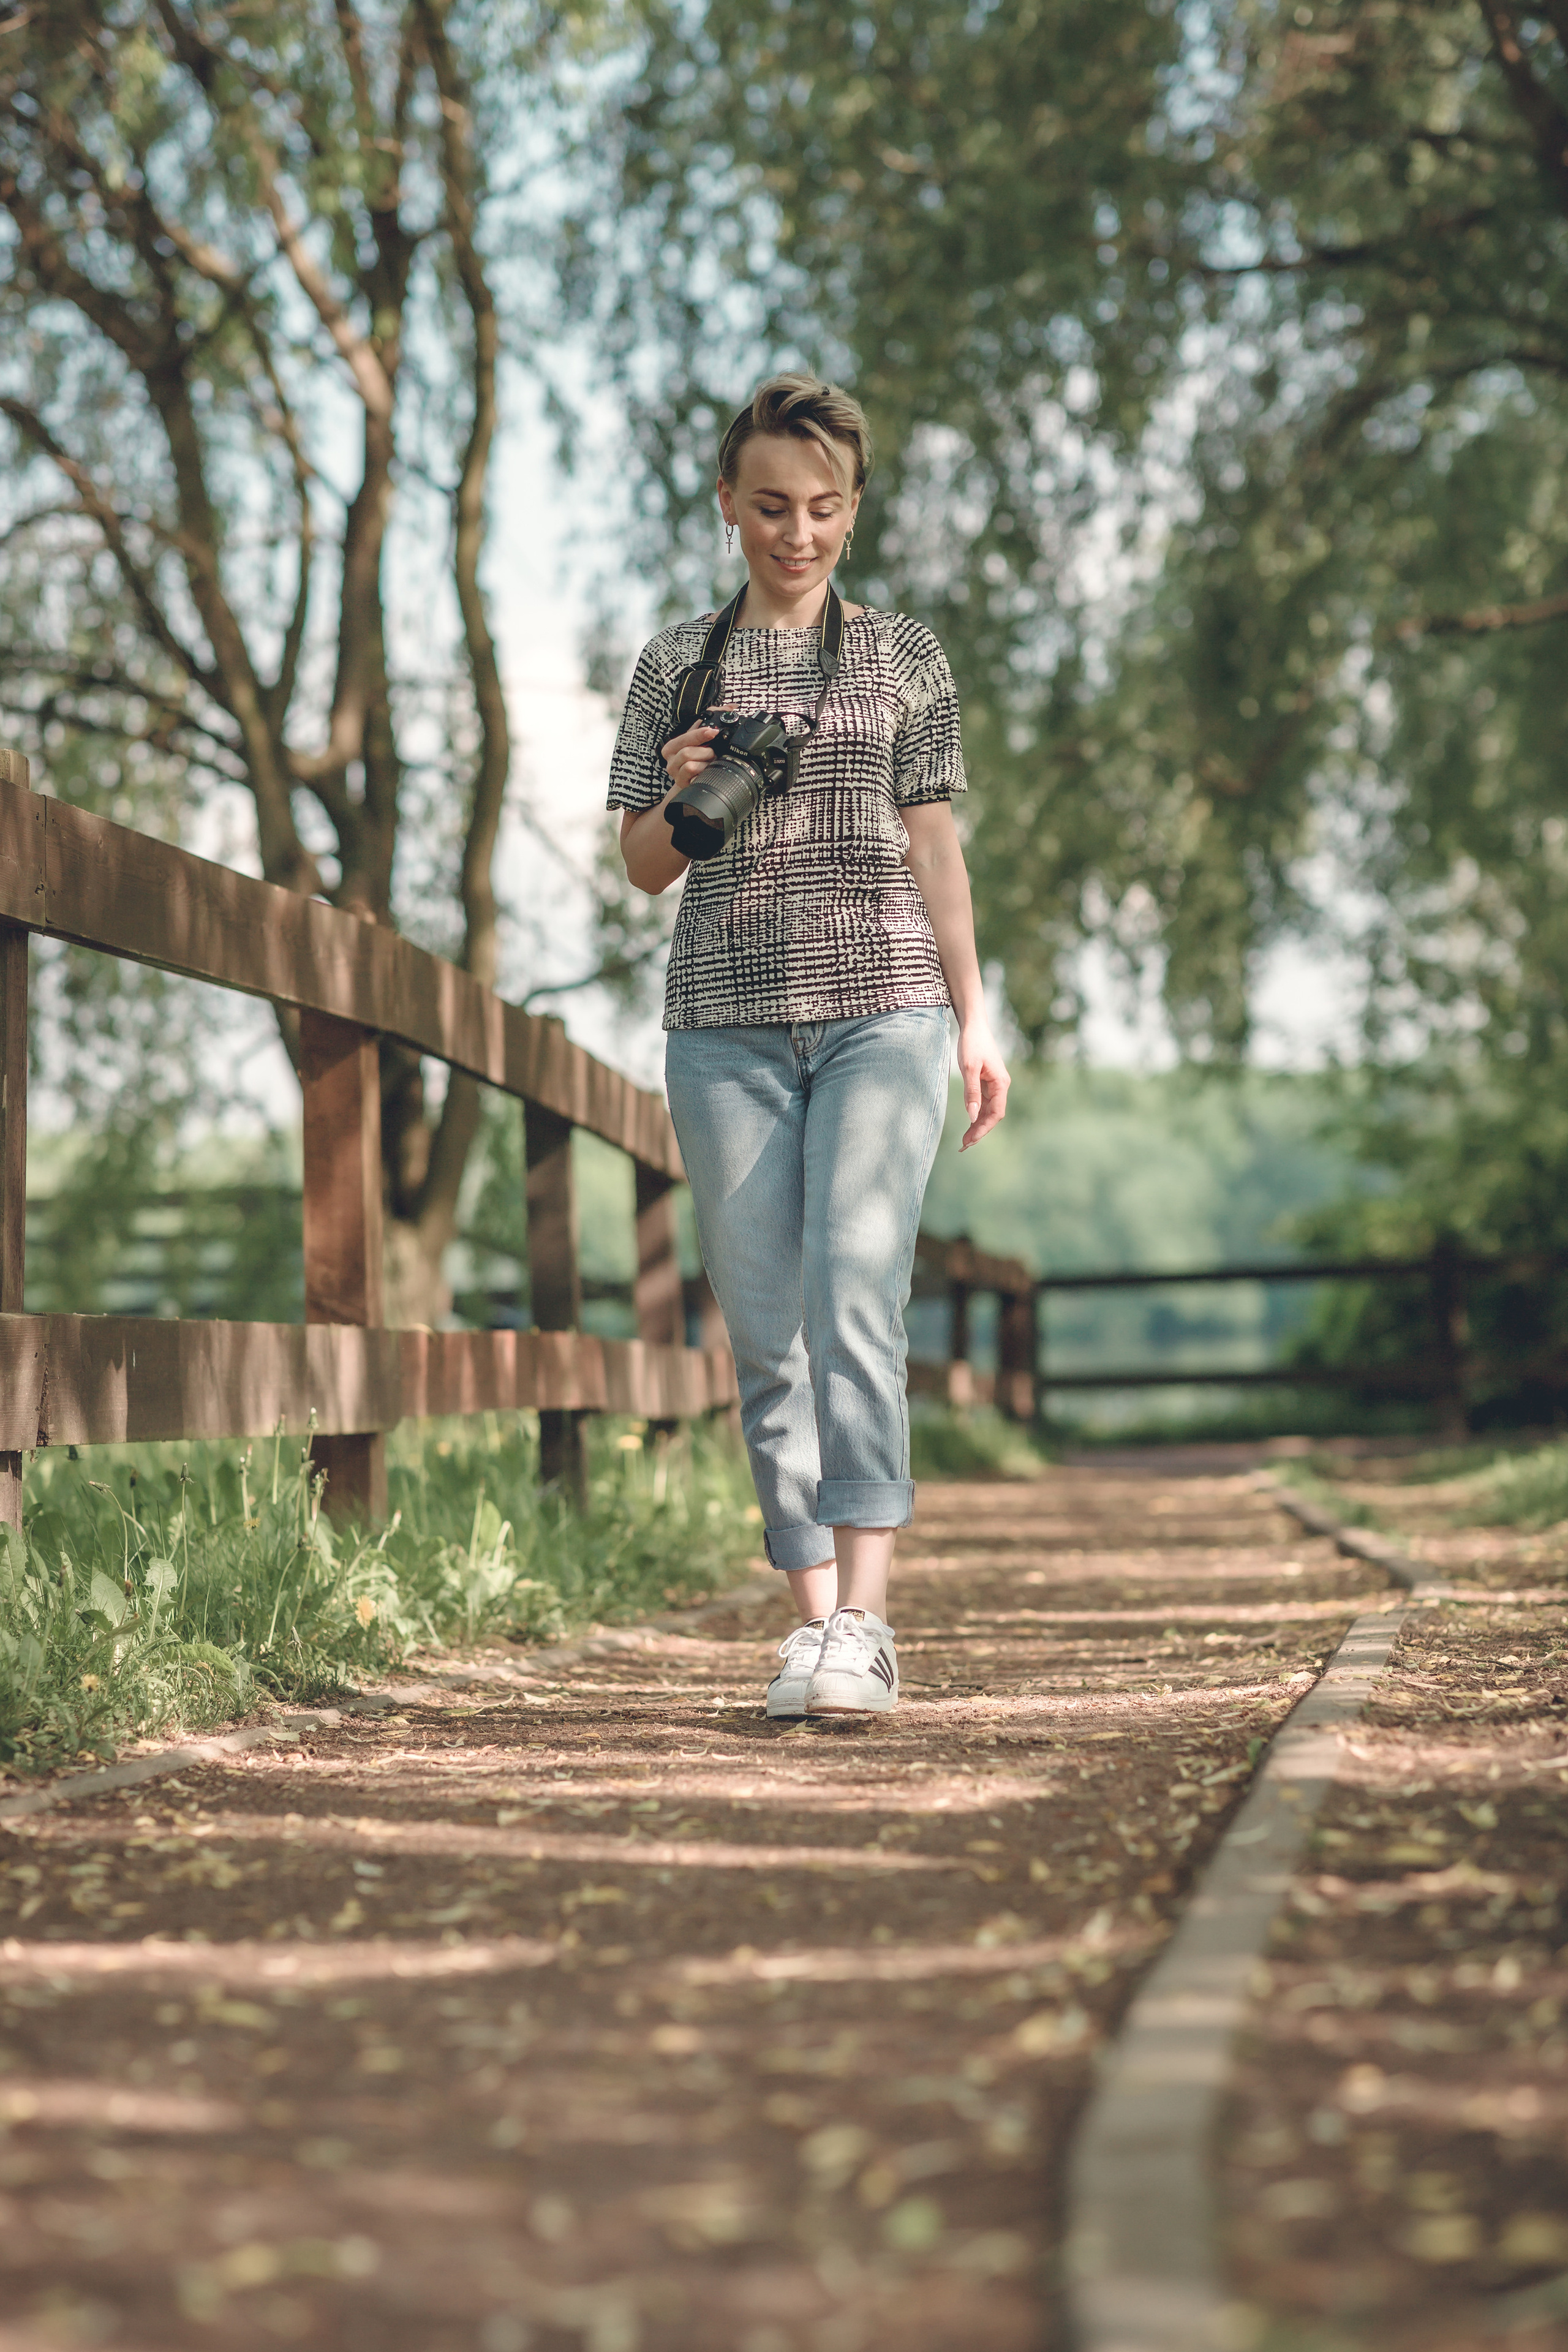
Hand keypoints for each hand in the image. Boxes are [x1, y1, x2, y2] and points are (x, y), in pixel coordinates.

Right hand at [662, 723, 717, 792]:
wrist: (693, 780)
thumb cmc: (697, 757)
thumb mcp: (700, 738)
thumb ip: (712, 719)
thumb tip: (730, 708)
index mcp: (672, 746)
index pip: (685, 737)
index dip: (699, 734)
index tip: (713, 732)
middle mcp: (671, 760)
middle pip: (687, 753)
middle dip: (704, 752)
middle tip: (712, 753)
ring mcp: (676, 774)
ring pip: (690, 766)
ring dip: (704, 763)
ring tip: (710, 762)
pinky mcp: (683, 785)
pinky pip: (694, 779)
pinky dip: (703, 774)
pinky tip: (706, 772)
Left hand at [957, 1019, 1008, 1149]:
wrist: (973, 1025)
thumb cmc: (972, 1043)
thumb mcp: (969, 1068)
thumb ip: (972, 1092)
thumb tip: (973, 1116)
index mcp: (1001, 1083)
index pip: (996, 1113)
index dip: (984, 1129)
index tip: (970, 1140)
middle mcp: (1000, 1086)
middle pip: (993, 1115)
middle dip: (979, 1131)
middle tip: (963, 1145)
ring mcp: (994, 1085)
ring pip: (988, 1111)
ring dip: (977, 1125)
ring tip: (964, 1140)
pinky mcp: (986, 1082)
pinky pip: (983, 1103)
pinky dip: (976, 1115)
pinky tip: (968, 1124)